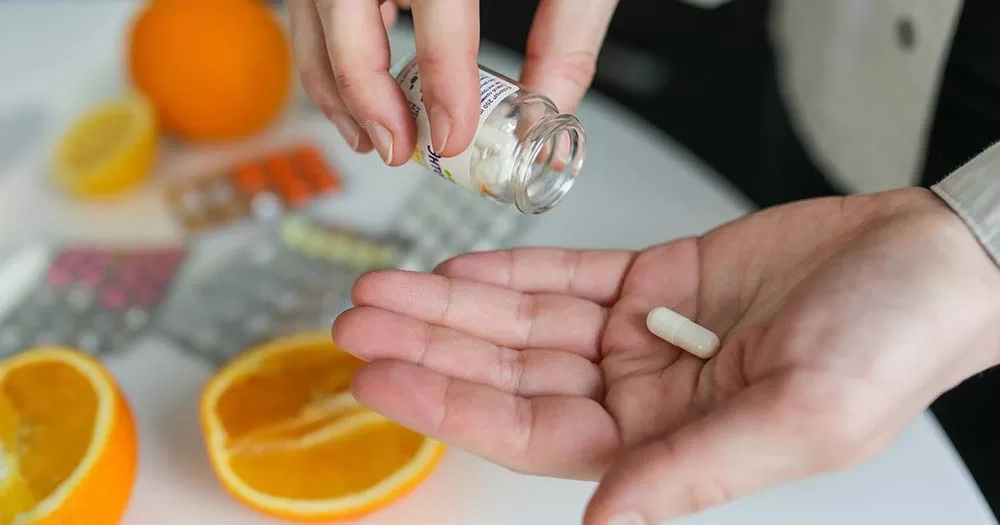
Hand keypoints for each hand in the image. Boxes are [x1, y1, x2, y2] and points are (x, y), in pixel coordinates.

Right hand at [286, 0, 616, 164]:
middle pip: (345, 10)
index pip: (437, 3)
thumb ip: (567, 29)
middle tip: (403, 148)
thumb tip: (549, 105)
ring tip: (374, 137)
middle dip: (367, 94)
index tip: (453, 135)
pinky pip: (308, 4)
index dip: (441, 80)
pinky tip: (355, 93)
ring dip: (335, 86)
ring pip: (311, 14)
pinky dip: (325, 56)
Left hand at [331, 187, 999, 523]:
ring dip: (456, 304)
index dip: (450, 406)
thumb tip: (607, 522)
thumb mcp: (799, 419)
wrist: (929, 264)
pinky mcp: (655, 281)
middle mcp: (643, 395)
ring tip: (387, 288)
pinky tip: (463, 269)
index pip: (530, 432)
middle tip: (361, 322)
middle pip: (510, 374)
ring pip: (526, 322)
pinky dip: (514, 271)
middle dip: (433, 346)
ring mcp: (642, 336)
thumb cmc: (890, 346)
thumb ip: (693, 471)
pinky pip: (568, 277)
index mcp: (668, 444)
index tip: (383, 376)